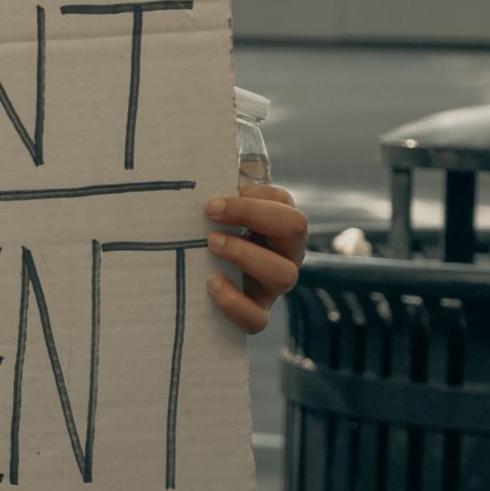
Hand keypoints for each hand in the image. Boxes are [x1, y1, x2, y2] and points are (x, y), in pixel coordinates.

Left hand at [204, 184, 306, 334]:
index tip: (217, 197)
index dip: (254, 195)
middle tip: (210, 212)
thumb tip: (193, 171)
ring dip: (245, 254)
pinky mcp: (255, 315)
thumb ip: (213, 196)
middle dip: (252, 214)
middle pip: (296, 227)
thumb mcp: (212, 216)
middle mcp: (285, 253)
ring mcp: (273, 286)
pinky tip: (212, 284)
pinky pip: (258, 319)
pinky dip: (235, 303)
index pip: (282, 201)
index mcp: (277, 225)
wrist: (194, 288)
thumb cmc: (204, 239)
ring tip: (211, 244)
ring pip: (284, 274)